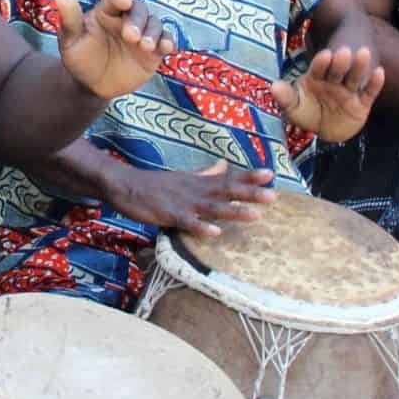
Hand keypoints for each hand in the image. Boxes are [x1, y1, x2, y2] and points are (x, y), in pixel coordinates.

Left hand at [55, 0, 172, 99]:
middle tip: (130, 36)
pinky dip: (168, 41)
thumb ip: (69, 19)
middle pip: (138, 10)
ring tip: (145, 46)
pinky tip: (165, 48)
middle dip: (137, 20)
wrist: (92, 85)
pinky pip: (166, 40)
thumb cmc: (80, 58)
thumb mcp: (70, 40)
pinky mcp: (154, 51)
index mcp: (107, 11)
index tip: (123, 1)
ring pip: (154, 23)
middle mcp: (127, 19)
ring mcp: (142, 34)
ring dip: (153, 32)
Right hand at [109, 159, 275, 237]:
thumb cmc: (155, 184)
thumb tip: (223, 166)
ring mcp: (183, 203)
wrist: (125, 185)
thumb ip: (204, 174)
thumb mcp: (183, 177)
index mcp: (199, 181)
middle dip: (249, 193)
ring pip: (212, 207)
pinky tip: (215, 232)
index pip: (228, 178)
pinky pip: (188, 223)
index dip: (248, 177)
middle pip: (226, 191)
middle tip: (273, 195)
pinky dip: (201, 227)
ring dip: (233, 211)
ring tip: (255, 215)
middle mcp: (195, 190)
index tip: (270, 174)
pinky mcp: (169, 215)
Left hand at [271, 45, 384, 143]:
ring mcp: (349, 91)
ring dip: (359, 66)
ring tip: (364, 53)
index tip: (325, 55)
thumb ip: (286, 97)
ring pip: (355, 77)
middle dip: (340, 62)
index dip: (322, 62)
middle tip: (343, 52)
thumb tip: (273, 87)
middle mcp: (334, 81)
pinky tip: (379, 72)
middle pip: (338, 70)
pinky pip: (369, 92)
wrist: (326, 129)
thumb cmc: (308, 112)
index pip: (319, 68)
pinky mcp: (362, 103)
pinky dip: (374, 83)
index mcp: (316, 77)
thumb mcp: (294, 106)